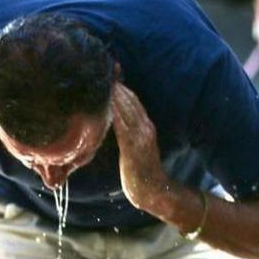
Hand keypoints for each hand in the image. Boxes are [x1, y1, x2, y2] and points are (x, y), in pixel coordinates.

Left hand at [111, 83, 167, 211]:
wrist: (153, 191)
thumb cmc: (140, 171)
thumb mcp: (135, 146)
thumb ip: (128, 132)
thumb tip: (115, 120)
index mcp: (146, 126)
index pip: (133, 100)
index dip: (122, 86)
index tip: (111, 72)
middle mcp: (145, 128)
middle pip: (131, 100)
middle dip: (118, 84)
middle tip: (106, 67)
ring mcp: (141, 137)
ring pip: (128, 109)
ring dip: (116, 93)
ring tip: (105, 78)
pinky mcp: (133, 148)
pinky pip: (123, 126)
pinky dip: (116, 111)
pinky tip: (108, 102)